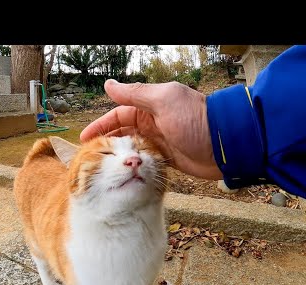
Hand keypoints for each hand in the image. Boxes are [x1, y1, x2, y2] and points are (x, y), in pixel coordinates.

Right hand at [80, 79, 222, 179]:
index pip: (118, 114)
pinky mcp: (167, 158)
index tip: (85, 138)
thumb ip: (135, 93)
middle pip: (122, 133)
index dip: (100, 125)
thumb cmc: (195, 119)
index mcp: (150, 106)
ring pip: (132, 149)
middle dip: (106, 143)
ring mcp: (159, 141)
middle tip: (90, 157)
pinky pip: (144, 161)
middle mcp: (152, 123)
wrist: (226, 144)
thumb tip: (108, 85)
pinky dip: (134, 166)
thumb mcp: (163, 100)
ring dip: (119, 156)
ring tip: (101, 168)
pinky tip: (123, 174)